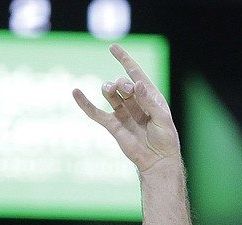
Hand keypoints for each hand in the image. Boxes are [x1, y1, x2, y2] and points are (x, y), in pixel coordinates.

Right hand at [72, 44, 179, 172]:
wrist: (158, 161)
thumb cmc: (165, 139)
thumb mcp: (162, 119)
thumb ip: (149, 101)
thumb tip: (136, 84)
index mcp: (149, 96)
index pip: (135, 73)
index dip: (124, 60)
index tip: (112, 47)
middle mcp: (135, 102)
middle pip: (122, 83)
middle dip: (122, 83)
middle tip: (126, 90)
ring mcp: (123, 113)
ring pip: (110, 94)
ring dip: (108, 88)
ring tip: (110, 89)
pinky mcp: (113, 125)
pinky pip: (96, 113)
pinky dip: (85, 103)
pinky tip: (75, 92)